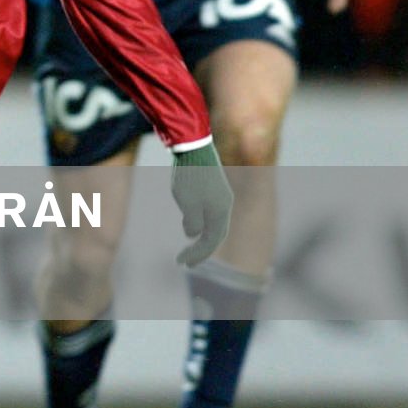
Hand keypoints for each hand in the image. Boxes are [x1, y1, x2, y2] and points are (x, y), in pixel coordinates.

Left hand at [171, 142, 232, 266]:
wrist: (192, 144)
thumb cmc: (189, 175)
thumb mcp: (187, 203)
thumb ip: (193, 222)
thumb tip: (192, 234)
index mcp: (221, 211)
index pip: (212, 240)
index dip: (198, 254)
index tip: (182, 263)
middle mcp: (225, 204)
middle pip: (216, 234)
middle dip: (201, 250)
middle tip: (185, 262)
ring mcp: (220, 194)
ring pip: (213, 222)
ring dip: (201, 237)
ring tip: (187, 246)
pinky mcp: (213, 186)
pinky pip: (209, 211)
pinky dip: (200, 222)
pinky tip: (189, 223)